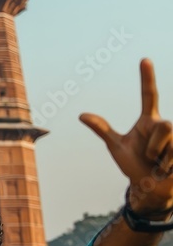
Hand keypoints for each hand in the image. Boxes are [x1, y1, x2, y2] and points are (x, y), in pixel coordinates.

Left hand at [81, 59, 172, 214]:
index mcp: (148, 121)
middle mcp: (164, 125)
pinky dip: (168, 166)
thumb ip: (102, 129)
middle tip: (148, 157)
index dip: (147, 78)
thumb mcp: (116, 147)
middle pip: (166, 125)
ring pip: (172, 140)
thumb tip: (81, 115)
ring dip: (161, 158)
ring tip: (157, 164)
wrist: (150, 186)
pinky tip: (166, 170)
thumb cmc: (133, 165)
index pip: (149, 94)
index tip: (144, 59)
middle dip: (155, 145)